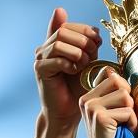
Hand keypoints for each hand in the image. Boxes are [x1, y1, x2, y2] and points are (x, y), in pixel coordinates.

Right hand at [34, 7, 102, 127]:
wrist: (67, 112)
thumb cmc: (77, 89)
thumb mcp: (87, 63)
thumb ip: (88, 46)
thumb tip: (96, 30)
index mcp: (55, 43)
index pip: (68, 25)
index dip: (84, 29)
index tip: (98, 41)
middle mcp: (45, 48)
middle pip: (63, 30)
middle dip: (82, 40)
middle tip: (92, 55)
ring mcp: (40, 58)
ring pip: (59, 43)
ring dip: (76, 52)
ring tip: (84, 65)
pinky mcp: (40, 70)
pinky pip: (55, 59)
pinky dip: (69, 63)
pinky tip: (75, 72)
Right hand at [79, 69, 136, 137]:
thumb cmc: (113, 136)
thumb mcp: (111, 111)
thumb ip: (114, 93)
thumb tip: (121, 74)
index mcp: (88, 96)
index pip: (110, 74)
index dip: (123, 87)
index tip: (122, 106)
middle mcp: (87, 99)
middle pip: (119, 83)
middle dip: (128, 101)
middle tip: (125, 118)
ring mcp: (92, 107)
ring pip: (125, 96)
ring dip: (132, 113)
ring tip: (125, 125)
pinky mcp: (100, 117)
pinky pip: (128, 112)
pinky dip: (132, 123)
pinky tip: (125, 132)